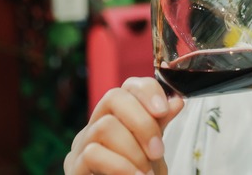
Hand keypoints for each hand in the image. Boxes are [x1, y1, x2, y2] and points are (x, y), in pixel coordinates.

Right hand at [64, 77, 184, 174]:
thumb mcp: (153, 149)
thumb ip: (160, 125)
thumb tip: (177, 101)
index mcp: (115, 116)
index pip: (128, 86)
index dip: (148, 91)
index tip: (164, 110)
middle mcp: (95, 124)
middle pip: (114, 97)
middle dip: (142, 122)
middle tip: (158, 151)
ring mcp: (80, 145)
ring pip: (104, 126)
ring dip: (133, 150)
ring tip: (147, 172)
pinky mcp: (73, 166)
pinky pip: (93, 154)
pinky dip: (120, 166)